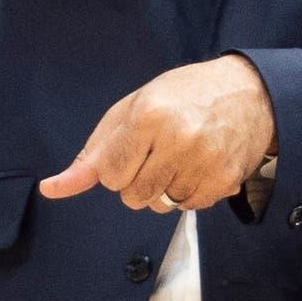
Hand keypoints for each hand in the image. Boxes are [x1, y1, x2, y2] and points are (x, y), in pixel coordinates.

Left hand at [38, 55, 275, 212]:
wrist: (251, 92)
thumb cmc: (183, 95)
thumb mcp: (132, 109)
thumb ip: (93, 153)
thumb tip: (51, 189)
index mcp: (147, 116)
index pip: (108, 175)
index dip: (116, 165)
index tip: (134, 146)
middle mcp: (177, 140)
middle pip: (132, 197)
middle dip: (138, 180)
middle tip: (159, 152)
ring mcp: (204, 163)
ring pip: (161, 206)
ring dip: (165, 189)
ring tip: (182, 157)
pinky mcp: (225, 181)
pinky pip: (189, 208)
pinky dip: (189, 193)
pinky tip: (200, 166)